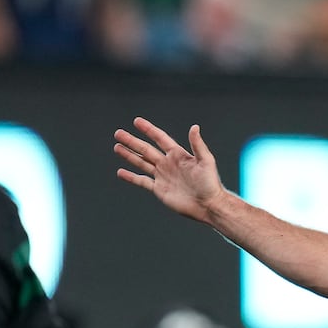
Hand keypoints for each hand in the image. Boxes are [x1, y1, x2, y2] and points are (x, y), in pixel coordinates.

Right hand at [114, 119, 228, 224]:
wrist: (208, 205)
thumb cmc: (210, 183)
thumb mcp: (206, 161)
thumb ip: (197, 145)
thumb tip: (194, 127)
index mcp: (178, 154)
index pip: (160, 138)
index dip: (148, 129)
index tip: (137, 121)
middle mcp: (168, 163)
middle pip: (146, 149)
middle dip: (132, 141)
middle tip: (118, 133)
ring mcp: (162, 176)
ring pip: (141, 163)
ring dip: (129, 155)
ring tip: (117, 147)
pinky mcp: (159, 189)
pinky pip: (142, 182)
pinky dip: (131, 177)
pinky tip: (121, 172)